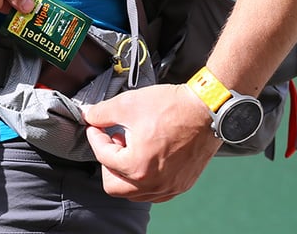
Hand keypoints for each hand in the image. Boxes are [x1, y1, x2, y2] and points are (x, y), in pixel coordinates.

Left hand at [82, 83, 221, 202]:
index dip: (95, 137)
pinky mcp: (182, 184)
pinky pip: (155, 191)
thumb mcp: (129, 104)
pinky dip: (145, 178)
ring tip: (133, 146)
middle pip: (113, 185)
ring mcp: (169, 187)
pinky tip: (149, 155)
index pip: (102, 156)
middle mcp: (153, 184)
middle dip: (108, 162)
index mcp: (136, 166)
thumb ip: (102, 113)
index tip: (96, 126)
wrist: (207, 109)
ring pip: (134, 192)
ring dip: (126, 172)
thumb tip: (89, 116)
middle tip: (114, 141)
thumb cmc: (172, 107)